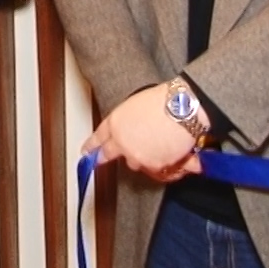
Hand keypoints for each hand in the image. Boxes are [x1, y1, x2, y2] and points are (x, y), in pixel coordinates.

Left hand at [81, 84, 202, 182]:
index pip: (98, 137)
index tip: (86, 150)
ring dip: (140, 156)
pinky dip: (160, 161)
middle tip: (99, 159)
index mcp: (116, 123)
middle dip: (103, 157)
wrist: (182, 108)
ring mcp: (137, 156)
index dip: (91, 144)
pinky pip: (154, 167)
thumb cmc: (164, 100)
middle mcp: (122, 142)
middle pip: (108, 153)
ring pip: (134, 162)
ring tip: (155, 145)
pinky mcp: (154, 165)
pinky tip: (169, 151)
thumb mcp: (136, 104)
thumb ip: (128, 120)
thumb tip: (131, 129)